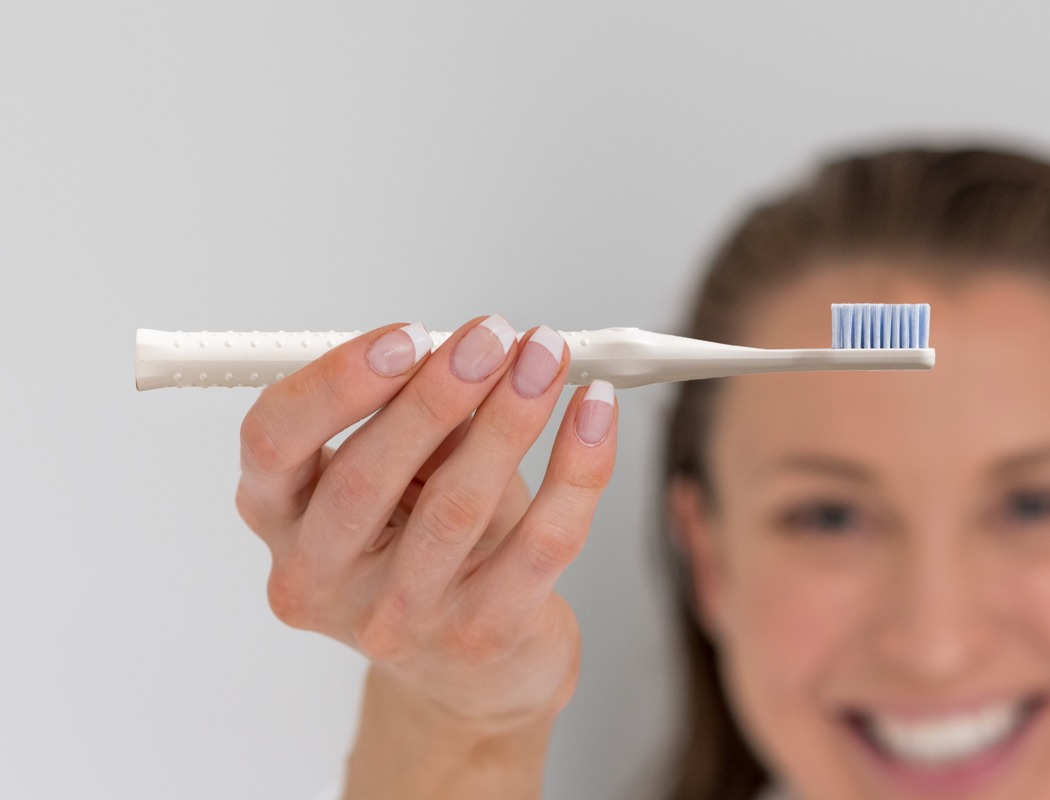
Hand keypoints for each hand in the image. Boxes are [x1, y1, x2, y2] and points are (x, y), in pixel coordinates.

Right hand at [235, 315, 616, 729]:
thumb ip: (420, 418)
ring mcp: (396, 618)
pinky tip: (595, 414)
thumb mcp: (403, 477)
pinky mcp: (478, 636)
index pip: (273, 441)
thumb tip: (471, 349)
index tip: (408, 336)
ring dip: (509, 417)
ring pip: (455, 506)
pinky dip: (578, 468)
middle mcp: (319, 576)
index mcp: (282, 518)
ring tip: (545, 358)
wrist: (469, 671)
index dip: (337, 383)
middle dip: (436, 394)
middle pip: (363, 476)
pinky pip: (541, 542)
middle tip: (492, 336)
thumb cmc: (428, 548)